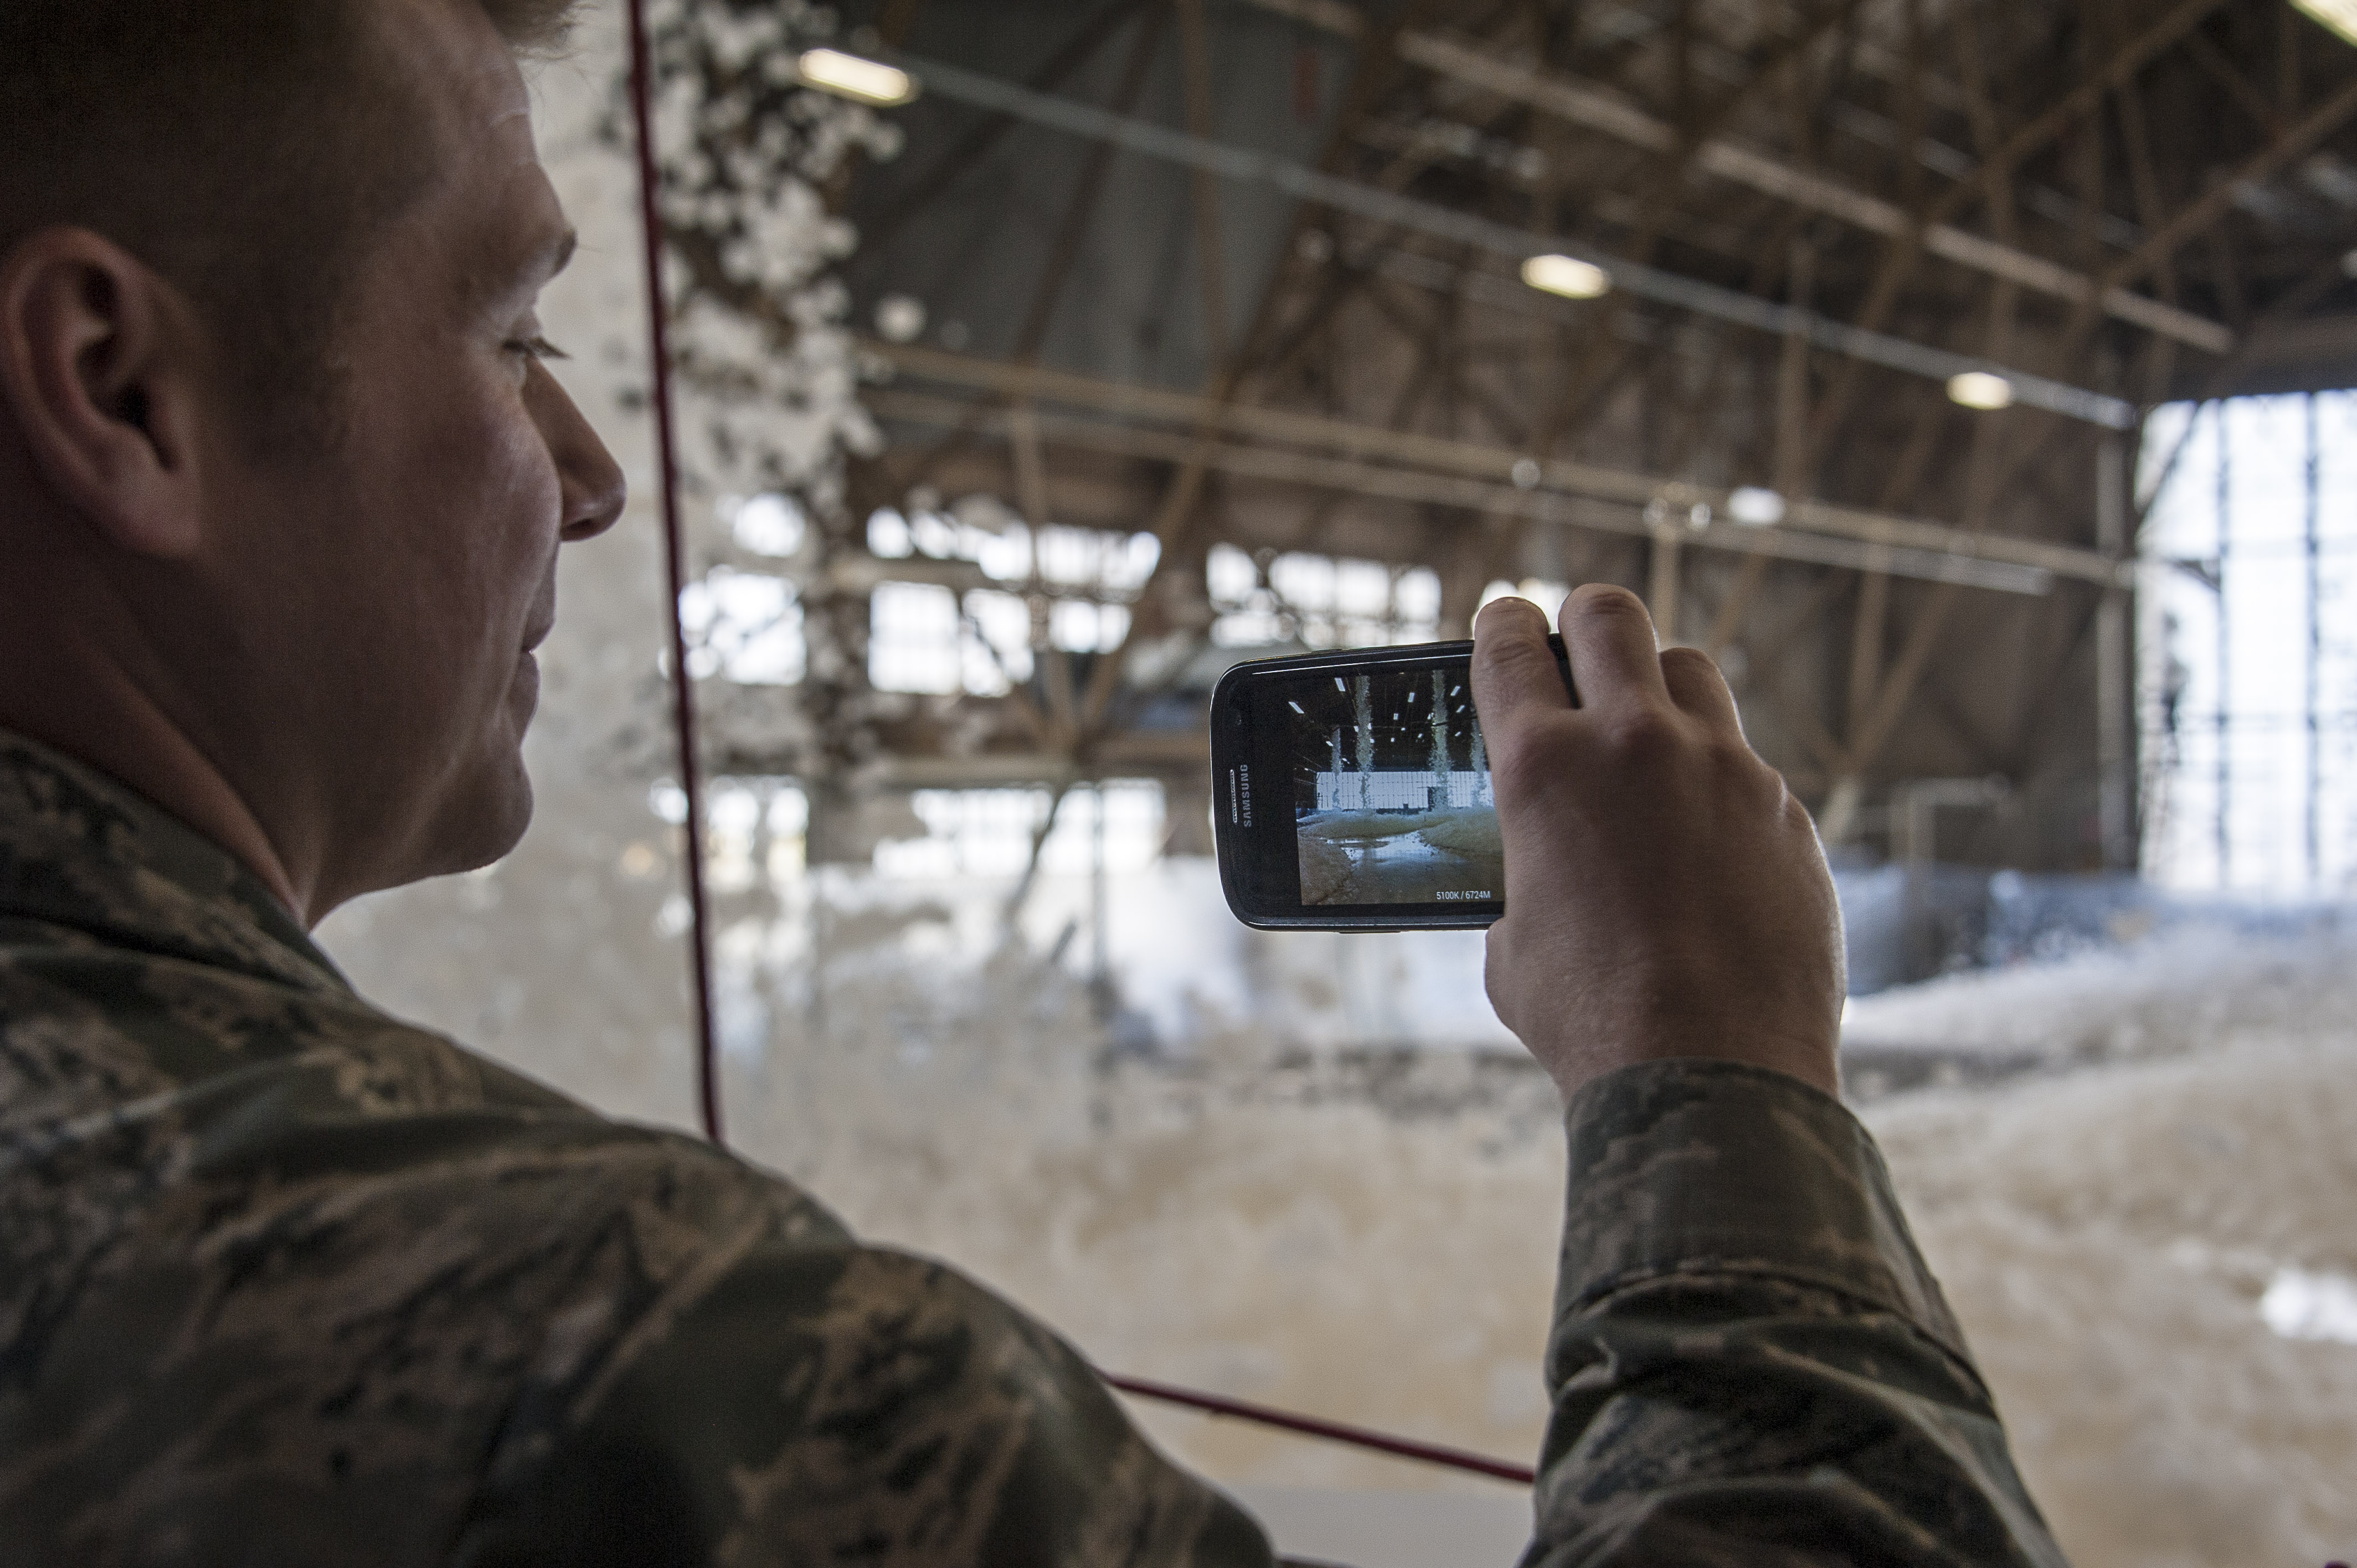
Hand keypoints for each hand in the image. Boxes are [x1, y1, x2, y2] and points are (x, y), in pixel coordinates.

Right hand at [1470, 586, 1843, 1100]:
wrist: (1711, 1073)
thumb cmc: (1591, 1019)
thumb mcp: (1513, 938)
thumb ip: (1524, 871)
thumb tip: (1543, 867)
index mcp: (1543, 767)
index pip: (1510, 644)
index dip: (1502, 626)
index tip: (1506, 628)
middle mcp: (1635, 743)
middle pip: (1610, 614)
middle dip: (1583, 621)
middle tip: (1577, 651)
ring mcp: (1724, 767)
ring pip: (1691, 669)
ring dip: (1659, 687)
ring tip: (1648, 734)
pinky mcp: (1784, 810)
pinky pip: (1744, 762)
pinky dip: (1715, 779)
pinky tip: (1705, 837)